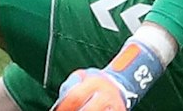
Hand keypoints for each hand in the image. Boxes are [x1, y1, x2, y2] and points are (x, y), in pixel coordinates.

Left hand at [51, 35, 166, 110]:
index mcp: (94, 82)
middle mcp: (106, 93)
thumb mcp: (82, 76)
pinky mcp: (120, 110)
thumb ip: (71, 85)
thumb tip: (60, 102)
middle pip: (89, 109)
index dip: (65, 106)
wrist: (122, 81)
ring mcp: (115, 104)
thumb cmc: (96, 81)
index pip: (76, 96)